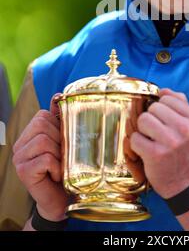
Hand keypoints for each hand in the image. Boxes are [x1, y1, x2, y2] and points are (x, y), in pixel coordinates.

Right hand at [13, 95, 67, 220]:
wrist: (60, 199)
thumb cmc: (63, 169)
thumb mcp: (63, 141)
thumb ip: (58, 120)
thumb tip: (58, 95)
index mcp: (28, 135)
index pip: (42, 115)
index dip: (58, 126)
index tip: (63, 142)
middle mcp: (19, 145)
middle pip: (42, 125)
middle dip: (59, 140)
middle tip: (62, 156)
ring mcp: (18, 158)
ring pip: (44, 141)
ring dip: (59, 154)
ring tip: (59, 165)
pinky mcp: (23, 172)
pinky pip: (46, 158)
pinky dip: (56, 166)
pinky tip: (55, 174)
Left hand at [130, 88, 188, 198]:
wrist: (184, 183)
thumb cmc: (184, 150)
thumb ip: (179, 103)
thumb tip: (162, 90)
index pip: (167, 97)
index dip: (162, 109)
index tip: (167, 123)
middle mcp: (186, 129)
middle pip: (153, 107)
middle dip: (152, 119)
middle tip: (159, 134)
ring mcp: (171, 142)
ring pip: (143, 120)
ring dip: (143, 131)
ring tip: (152, 140)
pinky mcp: (156, 154)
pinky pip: (134, 138)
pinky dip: (137, 145)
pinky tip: (147, 151)